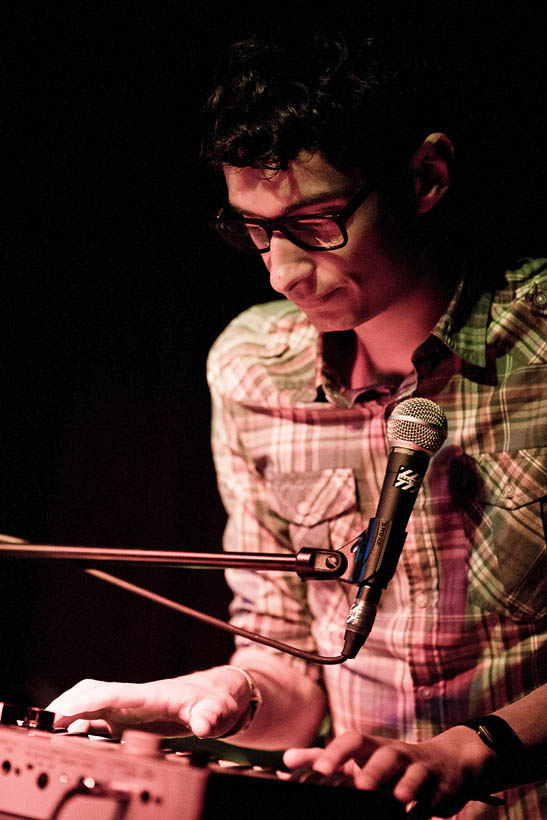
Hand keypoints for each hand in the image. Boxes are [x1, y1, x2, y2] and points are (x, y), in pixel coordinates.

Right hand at [47, 666, 251, 738]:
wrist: (220, 695)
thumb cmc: (217, 700)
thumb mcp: (218, 710)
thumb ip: (210, 717)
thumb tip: (204, 725)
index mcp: (151, 695)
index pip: (113, 694)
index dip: (86, 702)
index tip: (62, 711)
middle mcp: (136, 699)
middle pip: (94, 693)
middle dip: (67, 704)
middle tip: (43, 722)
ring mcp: (132, 707)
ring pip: (93, 702)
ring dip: (69, 711)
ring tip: (47, 727)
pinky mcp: (131, 717)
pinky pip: (99, 717)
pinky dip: (79, 722)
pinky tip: (69, 733)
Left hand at [284, 726, 496, 817]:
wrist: (447, 763)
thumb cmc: (394, 763)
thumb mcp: (362, 757)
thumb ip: (325, 759)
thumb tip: (287, 760)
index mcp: (374, 747)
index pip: (354, 740)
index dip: (337, 752)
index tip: (319, 769)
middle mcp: (397, 754)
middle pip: (386, 755)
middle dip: (374, 770)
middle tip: (360, 786)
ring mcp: (421, 770)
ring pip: (414, 772)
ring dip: (405, 785)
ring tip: (396, 798)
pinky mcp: (441, 789)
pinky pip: (435, 797)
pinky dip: (426, 807)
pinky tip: (417, 815)